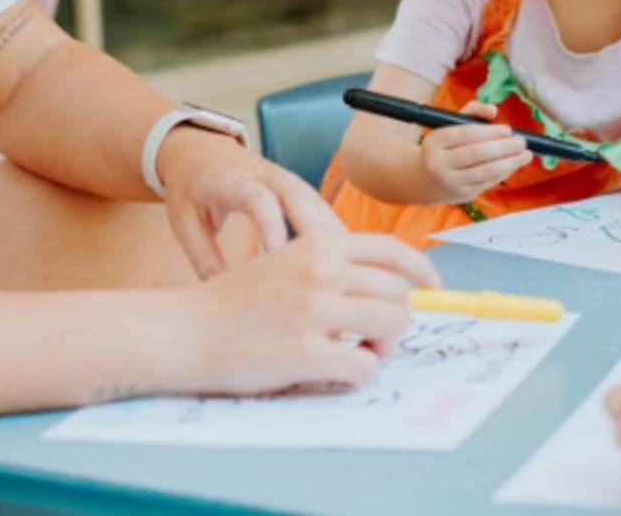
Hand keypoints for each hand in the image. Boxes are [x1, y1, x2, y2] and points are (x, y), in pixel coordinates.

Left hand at [160, 128, 344, 279]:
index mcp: (227, 180)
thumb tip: (223, 296)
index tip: (279, 260)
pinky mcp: (296, 186)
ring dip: (331, 231)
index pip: (257, 199)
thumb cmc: (190, 190)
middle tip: (324, 267)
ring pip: (314, 200)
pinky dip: (334, 229)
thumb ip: (202, 256)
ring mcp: (283, 177)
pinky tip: (347, 256)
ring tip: (346, 267)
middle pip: (297, 196)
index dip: (271, 227)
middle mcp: (262, 173)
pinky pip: (320, 206)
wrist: (199, 151)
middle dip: (313, 230)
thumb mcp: (183, 221)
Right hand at [191, 233, 439, 397]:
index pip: (390, 250)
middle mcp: (321, 272)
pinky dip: (358, 374)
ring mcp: (314, 312)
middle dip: (397, 319)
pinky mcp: (304, 352)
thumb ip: (333, 267)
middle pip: (398, 293)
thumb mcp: (287, 261)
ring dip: (383, 346)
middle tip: (374, 338)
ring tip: (358, 353)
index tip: (433, 286)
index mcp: (318, 246)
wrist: (187, 330)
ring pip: (391, 325)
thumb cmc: (238, 301)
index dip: (420, 269)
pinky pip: (363, 367)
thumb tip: (391, 285)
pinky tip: (333, 372)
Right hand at [419, 102, 533, 203]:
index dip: (489, 132)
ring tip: (526, 154)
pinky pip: (488, 182)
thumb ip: (473, 112)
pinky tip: (515, 164)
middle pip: (476, 154)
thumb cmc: (447, 146)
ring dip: (510, 162)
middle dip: (503, 147)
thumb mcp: (453, 125)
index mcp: (434, 142)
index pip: (465, 134)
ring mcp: (450, 182)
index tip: (508, 129)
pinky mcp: (463, 195)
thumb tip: (493, 110)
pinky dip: (505, 172)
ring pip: (485, 171)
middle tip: (522, 141)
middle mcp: (438, 164)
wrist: (429, 179)